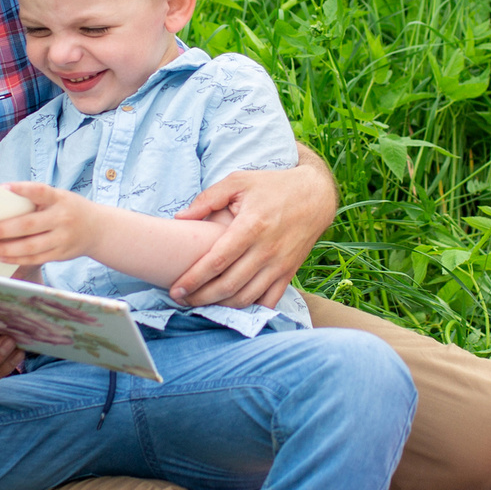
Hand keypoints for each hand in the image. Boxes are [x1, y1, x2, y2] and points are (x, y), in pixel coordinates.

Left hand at [0, 183, 95, 265]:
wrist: (98, 229)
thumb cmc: (69, 209)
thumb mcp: (59, 198)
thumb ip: (36, 200)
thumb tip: (0, 202)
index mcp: (60, 199)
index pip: (40, 191)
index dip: (22, 189)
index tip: (3, 188)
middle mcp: (62, 218)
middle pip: (29, 225)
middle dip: (3, 229)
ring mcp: (62, 239)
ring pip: (30, 247)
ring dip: (6, 249)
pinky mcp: (60, 254)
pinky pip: (35, 259)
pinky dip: (16, 259)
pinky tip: (2, 257)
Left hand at [169, 153, 335, 308]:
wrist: (315, 195)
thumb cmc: (272, 186)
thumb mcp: (238, 181)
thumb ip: (207, 198)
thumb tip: (180, 218)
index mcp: (251, 227)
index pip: (216, 262)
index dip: (193, 279)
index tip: (175, 289)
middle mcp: (266, 250)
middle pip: (228, 285)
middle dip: (200, 297)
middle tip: (180, 299)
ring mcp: (280, 265)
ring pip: (246, 297)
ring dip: (220, 306)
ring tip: (200, 303)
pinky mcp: (289, 273)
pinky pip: (268, 301)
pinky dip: (248, 308)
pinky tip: (230, 305)